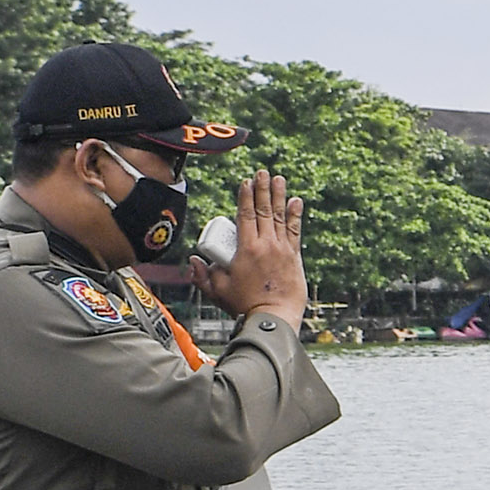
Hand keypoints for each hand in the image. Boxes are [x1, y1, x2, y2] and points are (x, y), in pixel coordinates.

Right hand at [199, 168, 310, 325]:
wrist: (273, 317)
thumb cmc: (243, 306)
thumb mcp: (216, 290)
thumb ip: (201, 275)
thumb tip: (193, 259)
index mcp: (246, 248)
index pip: (245, 215)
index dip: (245, 196)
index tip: (245, 182)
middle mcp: (266, 244)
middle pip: (263, 210)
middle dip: (262, 189)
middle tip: (263, 172)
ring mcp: (282, 249)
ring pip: (280, 217)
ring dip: (279, 196)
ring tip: (278, 179)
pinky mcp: (294, 257)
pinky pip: (295, 231)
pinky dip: (295, 215)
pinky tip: (295, 201)